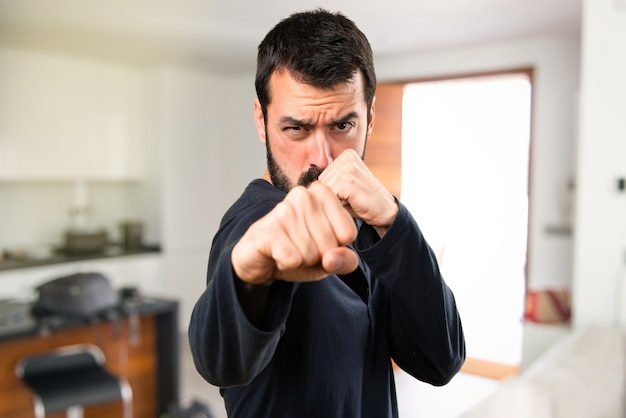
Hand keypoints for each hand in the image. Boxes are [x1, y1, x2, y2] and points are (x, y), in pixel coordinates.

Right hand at [232, 182, 358, 284]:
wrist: (259, 259)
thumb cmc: (296, 251)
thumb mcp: (329, 258)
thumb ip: (345, 260)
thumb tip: (333, 257)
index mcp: (323, 194)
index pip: (348, 233)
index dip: (336, 248)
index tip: (318, 242)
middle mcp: (304, 195)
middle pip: (330, 245)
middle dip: (317, 256)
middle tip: (300, 248)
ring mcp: (284, 210)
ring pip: (311, 253)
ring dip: (301, 260)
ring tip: (288, 249)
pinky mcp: (268, 229)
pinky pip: (293, 259)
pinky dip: (287, 265)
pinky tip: (277, 254)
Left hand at [318, 149, 397, 236]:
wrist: (385, 212)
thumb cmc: (360, 203)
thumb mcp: (341, 189)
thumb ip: (325, 185)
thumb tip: (301, 189)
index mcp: (345, 155)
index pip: (320, 178)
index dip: (330, 192)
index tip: (347, 194)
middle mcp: (346, 157)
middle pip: (320, 183)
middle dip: (331, 196)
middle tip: (350, 199)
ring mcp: (348, 166)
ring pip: (324, 190)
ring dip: (335, 201)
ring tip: (352, 200)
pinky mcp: (347, 179)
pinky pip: (330, 196)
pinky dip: (339, 205)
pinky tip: (354, 202)